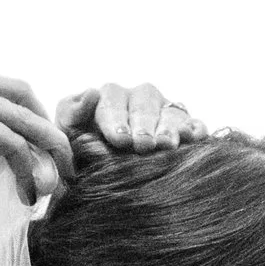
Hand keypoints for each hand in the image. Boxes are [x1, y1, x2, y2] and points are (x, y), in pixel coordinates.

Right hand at [0, 70, 74, 224]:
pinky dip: (28, 169)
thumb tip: (22, 157)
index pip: (6, 90)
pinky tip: (28, 195)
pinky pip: (14, 142)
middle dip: (48, 130)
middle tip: (63, 166)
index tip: (47, 153)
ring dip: (46, 154)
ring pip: (23, 118)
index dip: (33, 119)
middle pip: (22, 94)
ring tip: (53, 187)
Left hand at [57, 83, 206, 153]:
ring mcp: (164, 110)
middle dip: (144, 125)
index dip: (116, 120)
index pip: (113, 102)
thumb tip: (92, 92)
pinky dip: (195, 128)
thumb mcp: (69, 131)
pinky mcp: (184, 125)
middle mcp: (139, 98)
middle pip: (145, 104)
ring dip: (169, 128)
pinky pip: (193, 122)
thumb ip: (73, 112)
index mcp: (109, 97)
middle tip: (144, 145)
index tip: (119, 139)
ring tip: (168, 145)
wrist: (102, 173)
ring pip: (170, 113)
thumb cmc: (83, 151)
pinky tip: (194, 137)